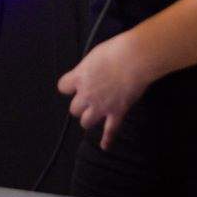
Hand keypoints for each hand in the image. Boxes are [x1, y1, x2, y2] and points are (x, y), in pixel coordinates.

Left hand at [56, 32, 156, 150]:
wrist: (134, 59)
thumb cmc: (115, 51)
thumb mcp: (94, 56)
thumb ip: (88, 68)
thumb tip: (90, 71)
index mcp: (79, 77)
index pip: (63, 87)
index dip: (68, 87)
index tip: (74, 84)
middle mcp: (86, 95)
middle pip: (74, 109)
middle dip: (80, 105)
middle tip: (89, 100)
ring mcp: (101, 106)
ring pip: (86, 122)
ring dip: (89, 119)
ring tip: (94, 115)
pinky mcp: (116, 113)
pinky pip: (110, 131)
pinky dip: (107, 139)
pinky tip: (105, 146)